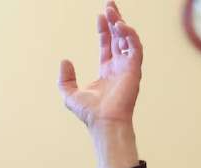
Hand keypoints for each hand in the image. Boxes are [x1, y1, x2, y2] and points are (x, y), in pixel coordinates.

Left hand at [58, 1, 142, 167]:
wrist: (103, 123)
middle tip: (110, 5)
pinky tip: (121, 26)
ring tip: (112, 12)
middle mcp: (119, 67)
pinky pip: (135, 47)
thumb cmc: (90, 113)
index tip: (100, 16)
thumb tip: (64, 60)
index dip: (104, 30)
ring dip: (121, 24)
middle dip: (114, 20)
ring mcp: (128, 67)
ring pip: (127, 39)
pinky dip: (130, 35)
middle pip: (118, 38)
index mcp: (107, 71)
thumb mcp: (69, 94)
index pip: (107, 45)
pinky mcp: (134, 69)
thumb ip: (65, 78)